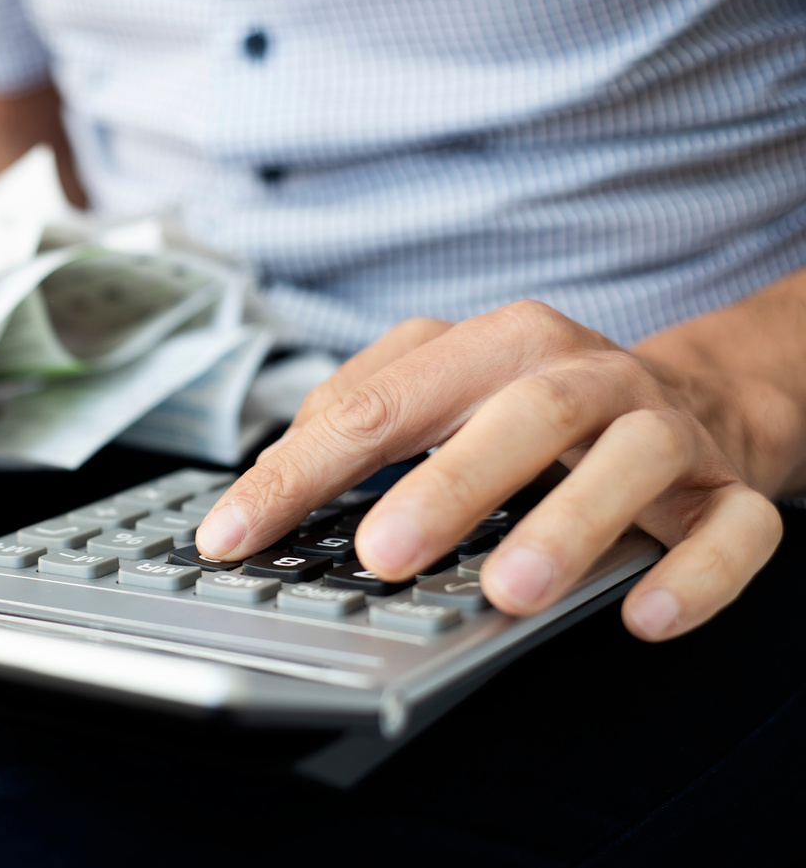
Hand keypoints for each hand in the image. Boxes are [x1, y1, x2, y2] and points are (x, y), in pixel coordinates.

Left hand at [195, 301, 786, 640]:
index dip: (299, 473)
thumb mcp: (445, 397)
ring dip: (569, 524)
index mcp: (491, 347)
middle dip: (448, 484)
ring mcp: (662, 426)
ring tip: (509, 592)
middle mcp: (579, 373)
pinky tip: (644, 615)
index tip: (232, 536)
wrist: (699, 399)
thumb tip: (264, 485)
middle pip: (518, 413)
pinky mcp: (728, 488)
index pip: (379, 404)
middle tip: (379, 555)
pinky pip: (731, 527)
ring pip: (629, 459)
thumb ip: (360, 425)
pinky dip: (694, 572)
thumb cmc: (541, 408)